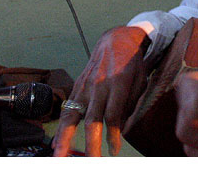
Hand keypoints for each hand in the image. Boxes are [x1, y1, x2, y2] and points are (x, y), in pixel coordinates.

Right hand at [52, 26, 149, 155]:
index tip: (113, 152)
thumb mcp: (140, 81)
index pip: (113, 115)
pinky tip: (57, 142)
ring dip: (65, 138)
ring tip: (59, 157)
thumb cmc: (132, 63)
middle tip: (91, 161)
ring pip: (73, 115)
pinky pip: (67, 109)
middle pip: (92, 119)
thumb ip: (130, 105)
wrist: (116, 40)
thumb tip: (120, 130)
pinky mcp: (77, 85)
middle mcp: (99, 86)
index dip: (112, 135)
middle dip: (90, 143)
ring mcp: (86, 85)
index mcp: (119, 84)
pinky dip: (61, 127)